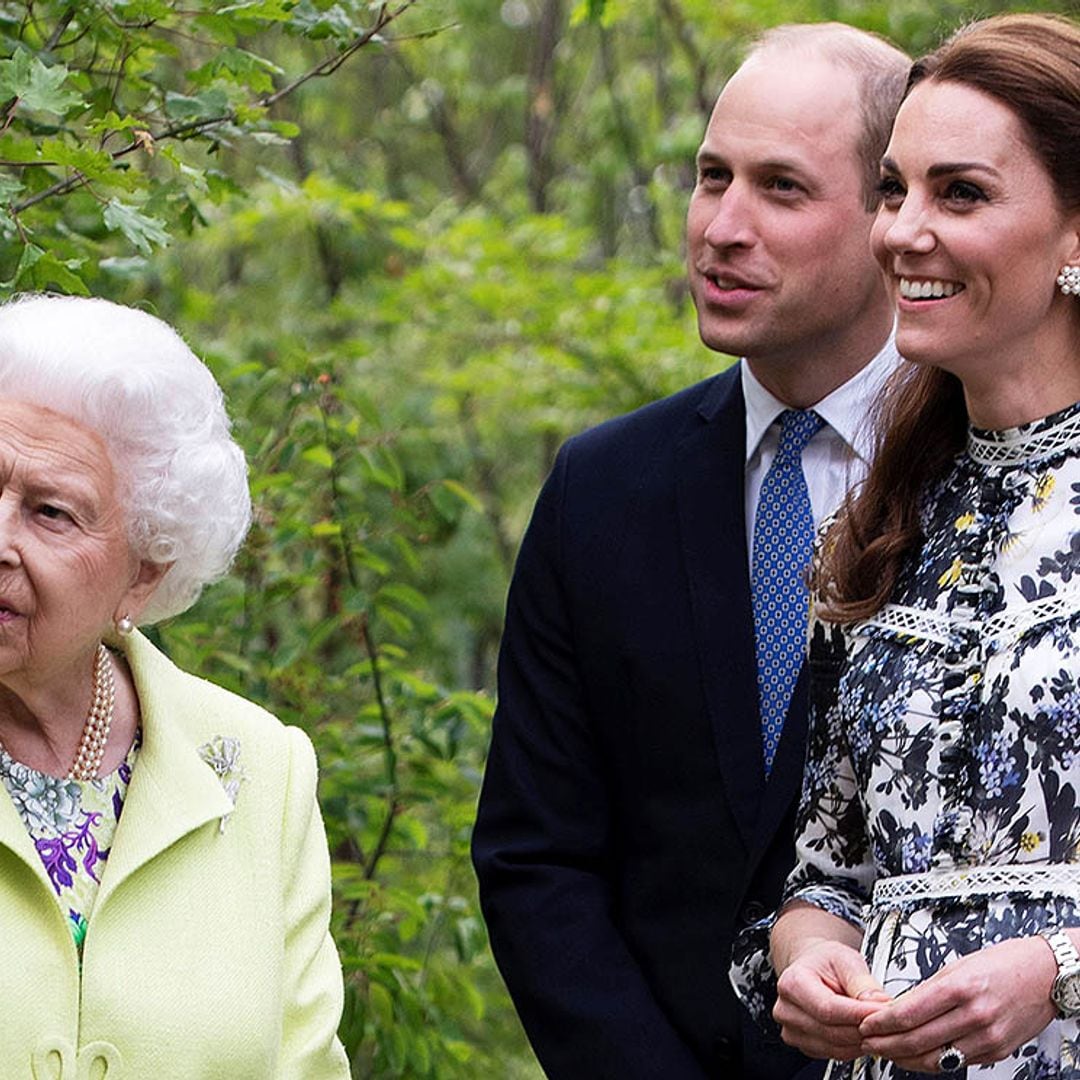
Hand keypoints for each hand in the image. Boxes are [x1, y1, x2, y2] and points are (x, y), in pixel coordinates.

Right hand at [774, 938, 890, 1059]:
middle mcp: (787, 1010)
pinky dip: (854, 1047)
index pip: (828, 1008)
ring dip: (861, 1040)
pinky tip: (861, 1031)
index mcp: (793, 983)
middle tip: (887, 1019)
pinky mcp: (805, 1046)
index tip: (883, 1011)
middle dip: (865, 1028)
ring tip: (875, 1024)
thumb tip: (880, 1003)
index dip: (859, 1013)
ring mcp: (793, 1031)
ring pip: (836, 1048)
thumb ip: (861, 981)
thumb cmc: (826, 962)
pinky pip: (836, 1055)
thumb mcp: (845, 959)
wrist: (813, 968)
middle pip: (833, 1032)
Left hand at [858, 936, 1056, 1070]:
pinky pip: (958, 1062)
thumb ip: (929, 989)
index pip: (908, 1013)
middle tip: (868, 1041)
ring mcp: (988, 1037)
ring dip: (906, 1058)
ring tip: (887, 1052)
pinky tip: (919, 1055)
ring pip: (936, 1058)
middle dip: (887, 1044)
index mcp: (959, 987)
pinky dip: (934, 1061)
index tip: (866, 1023)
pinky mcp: (998, 1052)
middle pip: (918, 1040)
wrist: (1045, 975)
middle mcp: (974, 1015)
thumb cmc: (1003, 964)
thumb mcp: (958, 966)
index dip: (882, 1023)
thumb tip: (900, 1007)